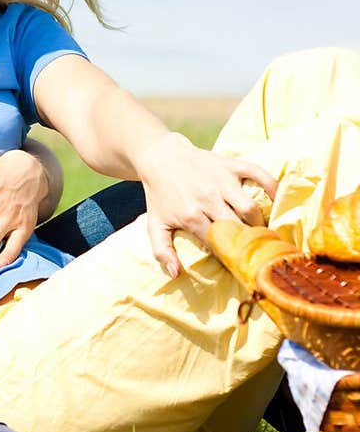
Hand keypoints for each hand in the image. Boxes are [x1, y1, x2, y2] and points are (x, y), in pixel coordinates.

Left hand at [136, 132, 277, 277]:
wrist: (161, 158)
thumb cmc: (160, 195)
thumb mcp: (155, 225)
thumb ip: (162, 251)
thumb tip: (176, 273)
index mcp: (191, 215)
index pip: (217, 243)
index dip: (229, 255)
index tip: (236, 263)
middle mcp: (208, 198)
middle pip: (238, 227)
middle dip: (248, 242)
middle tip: (255, 251)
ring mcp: (221, 180)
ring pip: (250, 206)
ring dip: (259, 222)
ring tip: (260, 231)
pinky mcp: (230, 164)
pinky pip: (258, 173)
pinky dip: (271, 184)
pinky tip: (277, 198)